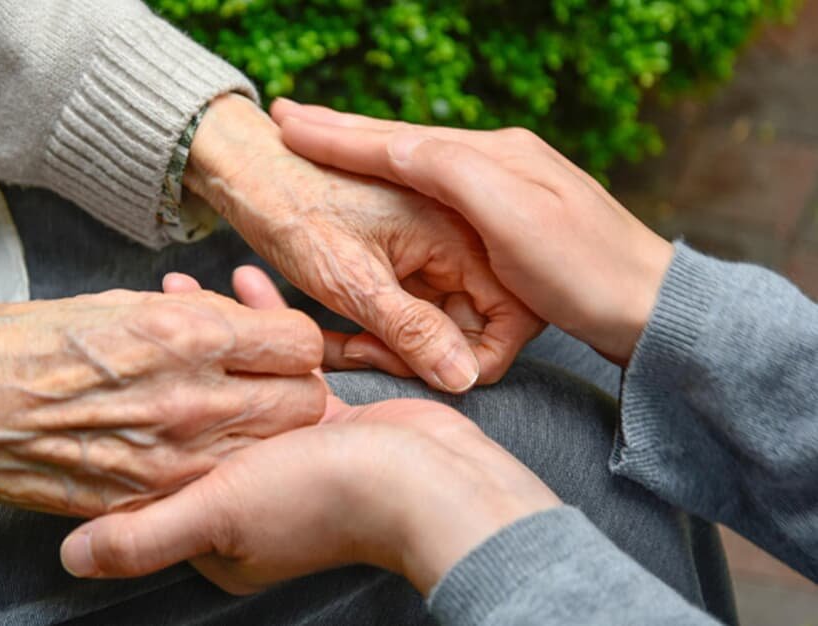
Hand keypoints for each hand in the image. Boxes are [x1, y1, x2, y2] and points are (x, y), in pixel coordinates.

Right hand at [0, 288, 325, 513]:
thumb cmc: (23, 346)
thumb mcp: (117, 302)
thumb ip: (190, 314)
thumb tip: (234, 320)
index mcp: (184, 335)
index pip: (299, 342)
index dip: (288, 340)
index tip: (270, 341)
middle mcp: (191, 400)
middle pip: (304, 403)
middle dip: (291, 387)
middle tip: (260, 379)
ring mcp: (174, 458)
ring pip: (269, 450)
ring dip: (259, 431)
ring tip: (223, 413)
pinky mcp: (150, 499)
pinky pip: (217, 482)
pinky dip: (216, 466)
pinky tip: (185, 446)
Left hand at [59, 267, 561, 594]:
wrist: (431, 484)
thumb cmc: (322, 501)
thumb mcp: (219, 516)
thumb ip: (142, 536)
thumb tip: (69, 558)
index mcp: (217, 527)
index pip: (154, 471)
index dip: (128, 419)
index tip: (103, 361)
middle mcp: (250, 493)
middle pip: (191, 421)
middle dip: (163, 361)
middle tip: (138, 304)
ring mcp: (289, 455)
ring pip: (232, 386)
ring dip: (209, 336)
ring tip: (179, 283)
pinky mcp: (327, 420)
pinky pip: (280, 368)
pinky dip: (263, 327)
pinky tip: (246, 283)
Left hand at [185, 94, 543, 391]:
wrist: (251, 170)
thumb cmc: (295, 212)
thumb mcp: (351, 281)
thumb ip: (409, 330)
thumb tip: (462, 378)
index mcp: (463, 233)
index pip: (504, 322)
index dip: (462, 357)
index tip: (400, 360)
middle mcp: (462, 237)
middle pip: (473, 326)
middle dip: (419, 354)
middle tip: (359, 353)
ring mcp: (436, 249)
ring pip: (439, 324)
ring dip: (395, 346)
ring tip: (342, 347)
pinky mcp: (410, 259)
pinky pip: (413, 311)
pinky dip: (380, 330)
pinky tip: (340, 334)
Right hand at [271, 99, 673, 363]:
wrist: (652, 304)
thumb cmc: (583, 267)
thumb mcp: (510, 215)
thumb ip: (451, 172)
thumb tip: (393, 144)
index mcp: (492, 156)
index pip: (399, 139)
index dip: (340, 133)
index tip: (289, 124)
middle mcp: (499, 160)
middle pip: (405, 142)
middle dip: (345, 131)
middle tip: (293, 118)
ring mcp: (508, 187)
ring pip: (419, 163)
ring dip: (367, 150)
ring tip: (324, 139)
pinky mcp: (515, 217)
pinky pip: (439, 189)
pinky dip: (399, 178)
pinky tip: (388, 178)